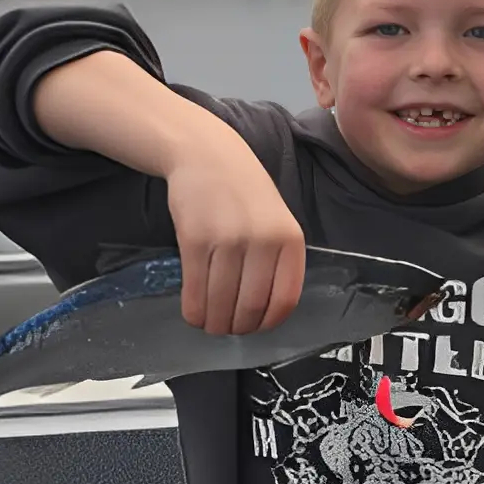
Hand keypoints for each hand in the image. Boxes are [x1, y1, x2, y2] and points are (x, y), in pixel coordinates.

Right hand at [164, 132, 305, 334]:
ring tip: (211, 323)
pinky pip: (195, 291)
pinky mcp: (195, 240)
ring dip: (214, 324)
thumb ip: (277, 259)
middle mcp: (262, 240)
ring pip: (221, 303)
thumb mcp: (276, 220)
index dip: (268, 323)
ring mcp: (228, 240)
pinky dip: (194, 311)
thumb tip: (265, 311)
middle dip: (238, 327)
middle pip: (250, 306)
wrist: (206, 155)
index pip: (285, 299)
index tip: (257, 327)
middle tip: (228, 328)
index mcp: (289, 239)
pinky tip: (194, 313)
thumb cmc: (244, 191)